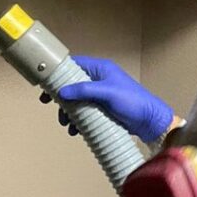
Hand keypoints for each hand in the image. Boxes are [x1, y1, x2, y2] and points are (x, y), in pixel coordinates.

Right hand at [53, 56, 173, 142]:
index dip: (58, 73)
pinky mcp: (103, 109)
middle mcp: (99, 79)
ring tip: (67, 125)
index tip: (46, 85)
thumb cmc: (132, 101)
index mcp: (101, 69)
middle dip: (63, 98)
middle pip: (72, 85)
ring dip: (69, 112)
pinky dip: (78, 120)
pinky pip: (85, 112)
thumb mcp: (107, 93)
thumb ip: (84, 90)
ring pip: (77, 100)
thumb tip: (61, 91)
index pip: (74, 65)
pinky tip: (76, 131)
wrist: (150, 121)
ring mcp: (101, 95)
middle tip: (53, 108)